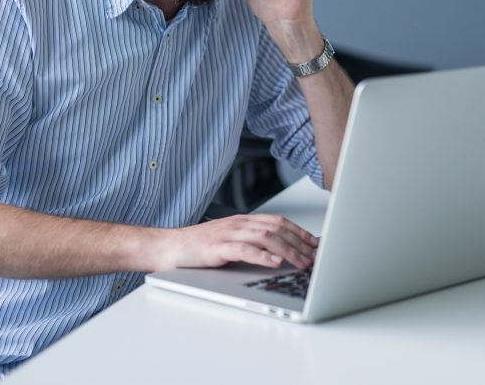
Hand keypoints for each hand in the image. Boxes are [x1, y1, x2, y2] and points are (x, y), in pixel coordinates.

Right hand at [157, 213, 318, 270]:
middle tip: (314, 256)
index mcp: (243, 220)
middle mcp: (239, 223)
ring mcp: (228, 234)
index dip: (299, 231)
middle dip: (299, 242)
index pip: (278, 221)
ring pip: (265, 237)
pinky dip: (263, 257)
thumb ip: (252, 242)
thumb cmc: (199, 246)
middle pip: (277, 228)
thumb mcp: (230, 239)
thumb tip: (279, 253)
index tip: (315, 243)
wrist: (169, 246)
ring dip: (287, 250)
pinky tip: (275, 263)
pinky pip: (244, 250)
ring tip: (301, 262)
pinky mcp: (217, 248)